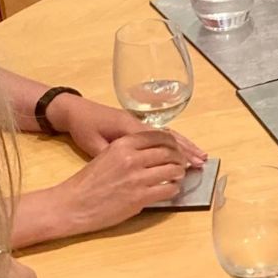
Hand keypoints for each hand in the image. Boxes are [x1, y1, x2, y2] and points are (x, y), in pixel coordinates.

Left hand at [50, 94, 204, 166]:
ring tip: (199, 154)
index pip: (160, 141)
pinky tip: (181, 148)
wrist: (74, 111)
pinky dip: (173, 140)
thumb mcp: (93, 144)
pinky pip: (160, 134)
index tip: (190, 164)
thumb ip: (112, 154)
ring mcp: (138, 123)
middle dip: (187, 148)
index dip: (177, 153)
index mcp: (130, 128)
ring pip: (167, 134)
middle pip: (169, 136)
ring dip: (184, 144)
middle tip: (203, 160)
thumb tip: (131, 166)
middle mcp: (138, 123)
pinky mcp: (135, 125)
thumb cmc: (83, 127)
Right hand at [51, 129, 192, 235]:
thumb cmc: (88, 181)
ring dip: (179, 173)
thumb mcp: (107, 155)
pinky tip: (171, 190)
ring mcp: (137, 178)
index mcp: (123, 144)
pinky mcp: (140, 197)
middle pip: (169, 152)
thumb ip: (130, 151)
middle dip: (179, 158)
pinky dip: (173, 189)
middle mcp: (132, 158)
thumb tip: (154, 153)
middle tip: (182, 163)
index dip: (173, 142)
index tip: (177, 148)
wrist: (72, 204)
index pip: (159, 136)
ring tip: (178, 176)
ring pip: (172, 171)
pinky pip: (167, 190)